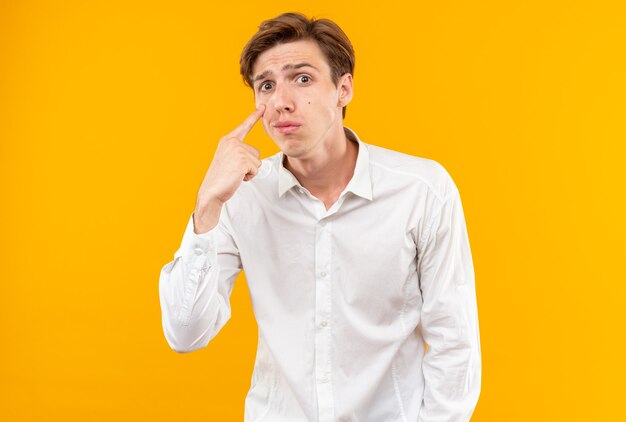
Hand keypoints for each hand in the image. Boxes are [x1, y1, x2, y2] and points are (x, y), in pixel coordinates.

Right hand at [193, 105, 264, 233]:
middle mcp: (232, 142)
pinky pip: (256, 169)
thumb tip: (253, 156)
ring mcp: (238, 150)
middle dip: (250, 165)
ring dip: (249, 171)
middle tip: (234, 171)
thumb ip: (239, 153)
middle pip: (256, 153)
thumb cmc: (220, 178)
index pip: (244, 126)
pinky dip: (249, 176)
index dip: (254, 116)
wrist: (211, 191)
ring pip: (257, 162)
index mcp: (228, 140)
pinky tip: (237, 177)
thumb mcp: (228, 160)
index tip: (263, 107)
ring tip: (234, 174)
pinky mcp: (243, 160)